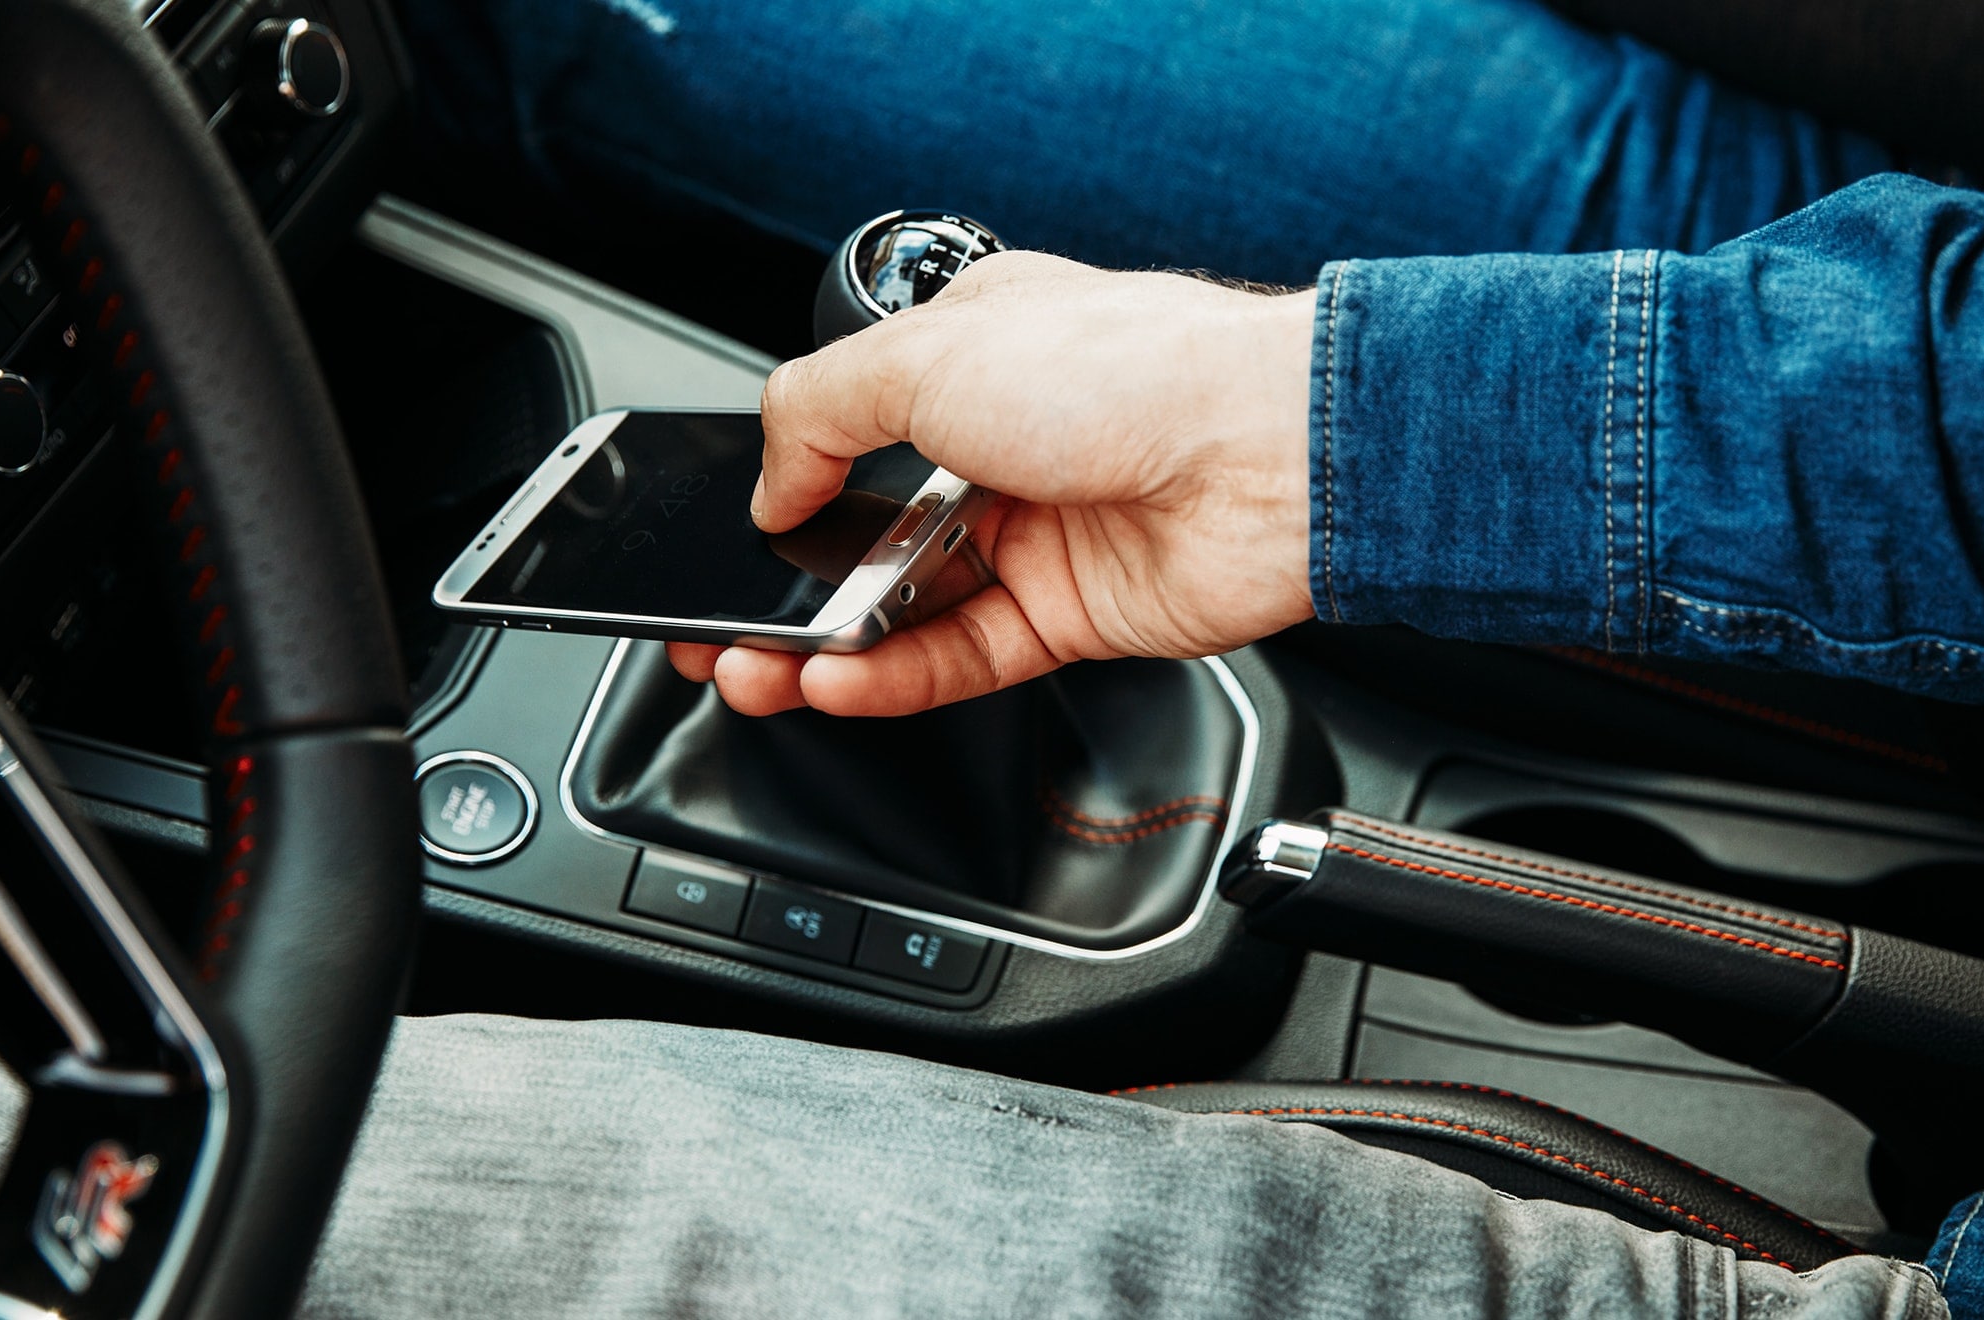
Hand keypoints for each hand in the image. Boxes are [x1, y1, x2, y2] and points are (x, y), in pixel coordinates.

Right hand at [666, 252, 1314, 715]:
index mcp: (971, 355)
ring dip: (825, 647)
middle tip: (714, 626)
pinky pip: (963, 657)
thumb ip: (818, 415)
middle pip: (866, 532)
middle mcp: (1005, 442)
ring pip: (906, 607)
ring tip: (754, 670)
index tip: (728, 533)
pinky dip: (895, 677)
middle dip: (783, 586)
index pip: (849, 426)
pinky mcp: (1075, 616)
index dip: (784, 483)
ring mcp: (1041, 534)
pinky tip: (837, 684)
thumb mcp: (925, 353)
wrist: (1268, 455)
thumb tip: (769, 483)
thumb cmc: (1134, 371)